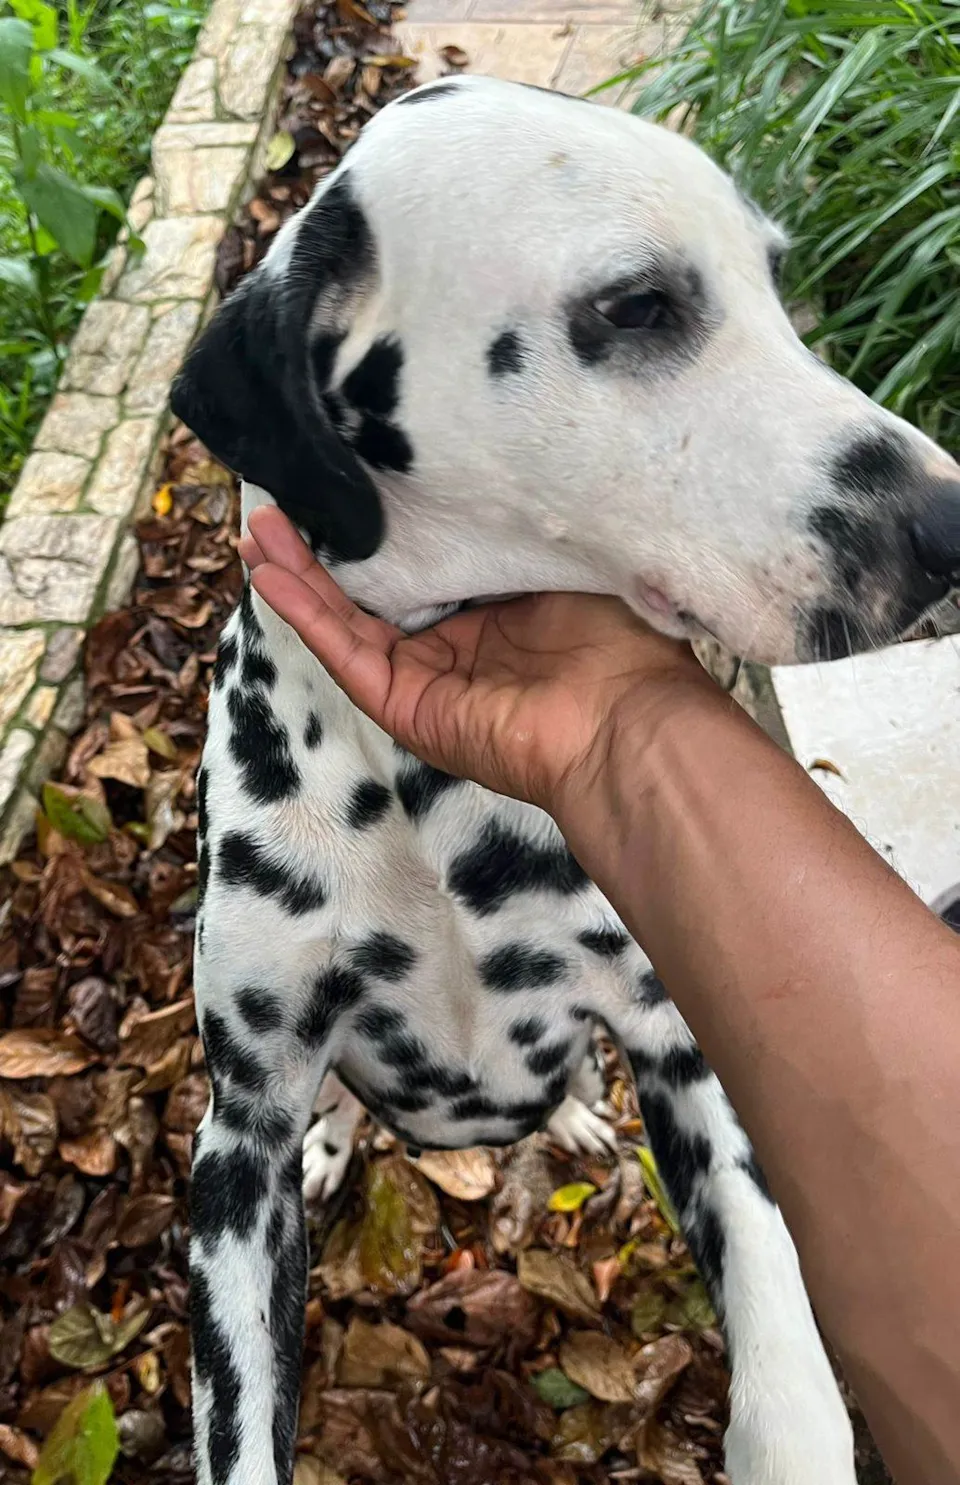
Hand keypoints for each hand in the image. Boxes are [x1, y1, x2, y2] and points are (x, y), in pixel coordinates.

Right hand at [241, 507, 714, 815]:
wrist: (627, 714)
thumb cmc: (617, 639)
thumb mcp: (560, 560)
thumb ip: (514, 532)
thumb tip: (483, 479)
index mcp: (497, 620)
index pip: (423, 576)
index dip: (382, 538)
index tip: (347, 489)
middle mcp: (456, 653)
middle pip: (371, 600)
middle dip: (322, 556)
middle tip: (277, 509)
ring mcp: (428, 684)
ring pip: (347, 625)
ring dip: (299, 578)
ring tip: (256, 533)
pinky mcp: (408, 708)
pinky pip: (348, 655)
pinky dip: (308, 615)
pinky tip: (272, 575)